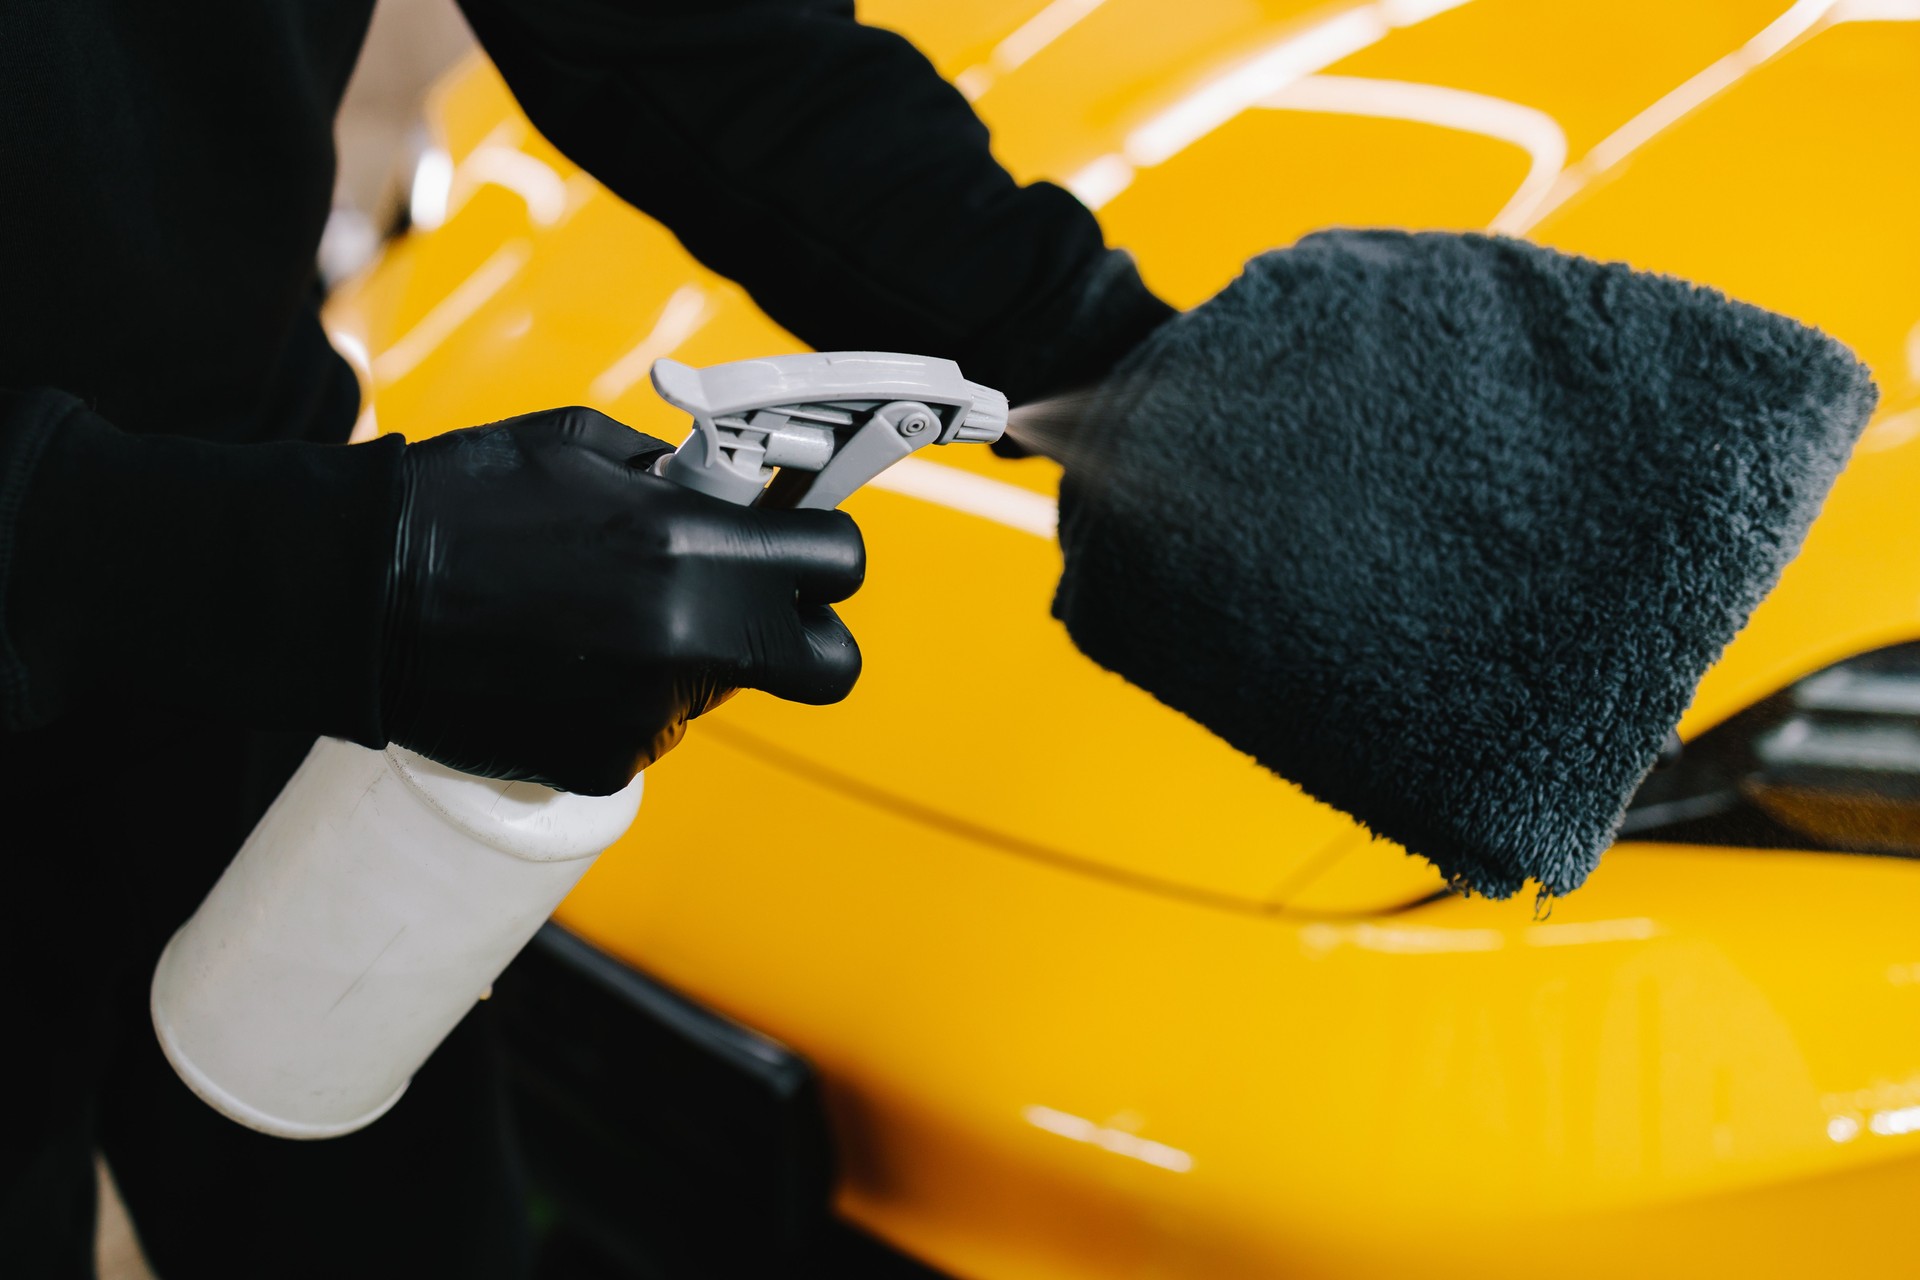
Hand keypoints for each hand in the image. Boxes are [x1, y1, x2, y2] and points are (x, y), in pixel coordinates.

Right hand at [382, 406, 863, 793]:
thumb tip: (737, 502)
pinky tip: (555, 658)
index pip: (841, 563)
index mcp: (695, 549)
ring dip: (685, 659)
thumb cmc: (467, 498)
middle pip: (826, 666)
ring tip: (592, 616)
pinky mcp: (601, 763)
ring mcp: (646, 713)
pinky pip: (646, 728)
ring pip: (716, 694)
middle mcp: (688, 641)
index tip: (801, 546)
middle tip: (753, 607)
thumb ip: (683, 482)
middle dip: (806, 636)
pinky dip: (618, 700)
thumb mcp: (587, 448)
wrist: (354, 591)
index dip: (825, 551)